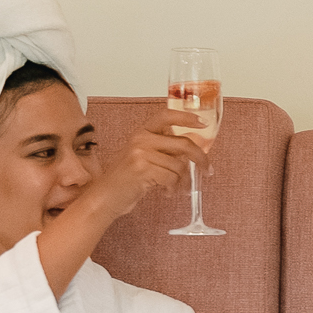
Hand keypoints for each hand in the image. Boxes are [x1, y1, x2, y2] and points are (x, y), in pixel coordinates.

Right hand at [80, 121, 204, 225]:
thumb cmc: (126, 179)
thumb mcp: (142, 157)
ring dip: (183, 181)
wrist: (105, 196)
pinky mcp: (142, 169)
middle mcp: (141, 139)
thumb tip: (192, 152)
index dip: (186, 117)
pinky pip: (171, 178)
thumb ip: (162, 149)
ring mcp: (140, 153)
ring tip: (177, 189)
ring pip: (179, 165)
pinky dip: (173, 188)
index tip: (203, 123)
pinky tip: (167, 192)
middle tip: (207, 170)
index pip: (166, 116)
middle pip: (183, 144)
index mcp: (142, 133)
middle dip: (201, 159)